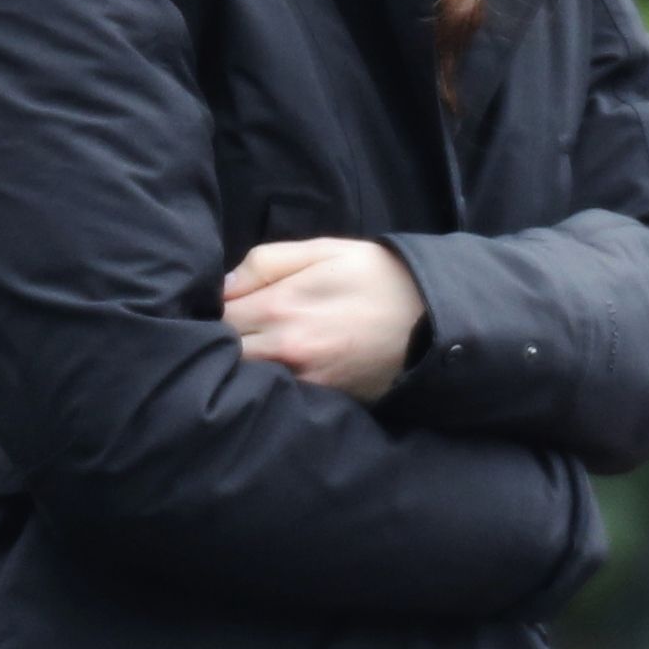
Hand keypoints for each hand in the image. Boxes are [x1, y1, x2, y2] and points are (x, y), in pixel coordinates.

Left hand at [224, 237, 424, 403]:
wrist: (433, 319)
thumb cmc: (377, 276)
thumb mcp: (325, 250)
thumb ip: (267, 262)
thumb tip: (224, 286)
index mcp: (281, 307)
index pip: (219, 317)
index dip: (215, 310)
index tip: (227, 305)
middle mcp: (286, 349)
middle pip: (226, 353)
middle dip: (224, 341)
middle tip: (236, 328)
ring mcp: (304, 379)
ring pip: (248, 378)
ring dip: (244, 365)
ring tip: (256, 348)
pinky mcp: (323, 398)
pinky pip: (280, 394)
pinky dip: (272, 384)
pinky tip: (279, 370)